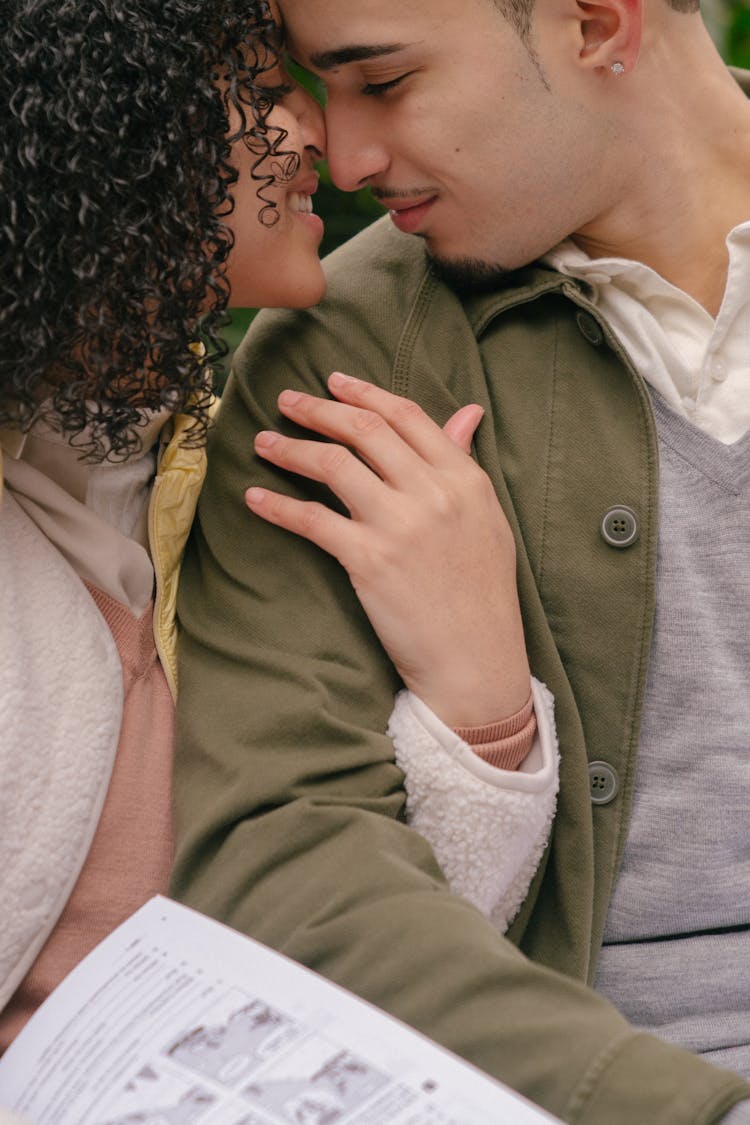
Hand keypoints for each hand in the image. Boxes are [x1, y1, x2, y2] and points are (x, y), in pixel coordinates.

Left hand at [245, 372, 530, 726]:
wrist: (476, 658)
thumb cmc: (482, 592)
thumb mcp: (487, 517)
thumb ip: (465, 463)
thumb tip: (466, 413)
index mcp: (464, 477)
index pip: (407, 416)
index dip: (364, 394)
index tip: (333, 382)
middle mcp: (432, 492)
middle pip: (364, 431)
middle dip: (318, 409)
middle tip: (286, 401)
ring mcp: (399, 525)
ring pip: (333, 465)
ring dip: (290, 448)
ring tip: (263, 442)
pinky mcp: (368, 560)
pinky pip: (312, 520)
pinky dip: (278, 506)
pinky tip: (255, 498)